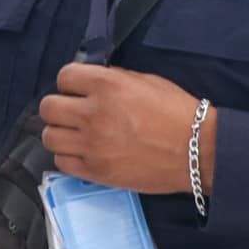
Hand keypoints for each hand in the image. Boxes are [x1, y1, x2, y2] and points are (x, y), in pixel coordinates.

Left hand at [38, 63, 215, 195]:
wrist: (199, 151)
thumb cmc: (178, 113)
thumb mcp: (147, 81)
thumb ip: (113, 78)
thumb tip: (90, 81)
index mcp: (108, 86)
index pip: (64, 76)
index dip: (70, 83)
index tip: (78, 90)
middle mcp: (94, 113)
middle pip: (48, 108)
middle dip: (59, 107)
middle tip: (73, 113)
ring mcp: (93, 145)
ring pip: (49, 136)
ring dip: (60, 133)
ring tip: (77, 134)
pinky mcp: (96, 171)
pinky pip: (61, 162)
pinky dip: (68, 156)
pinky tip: (83, 152)